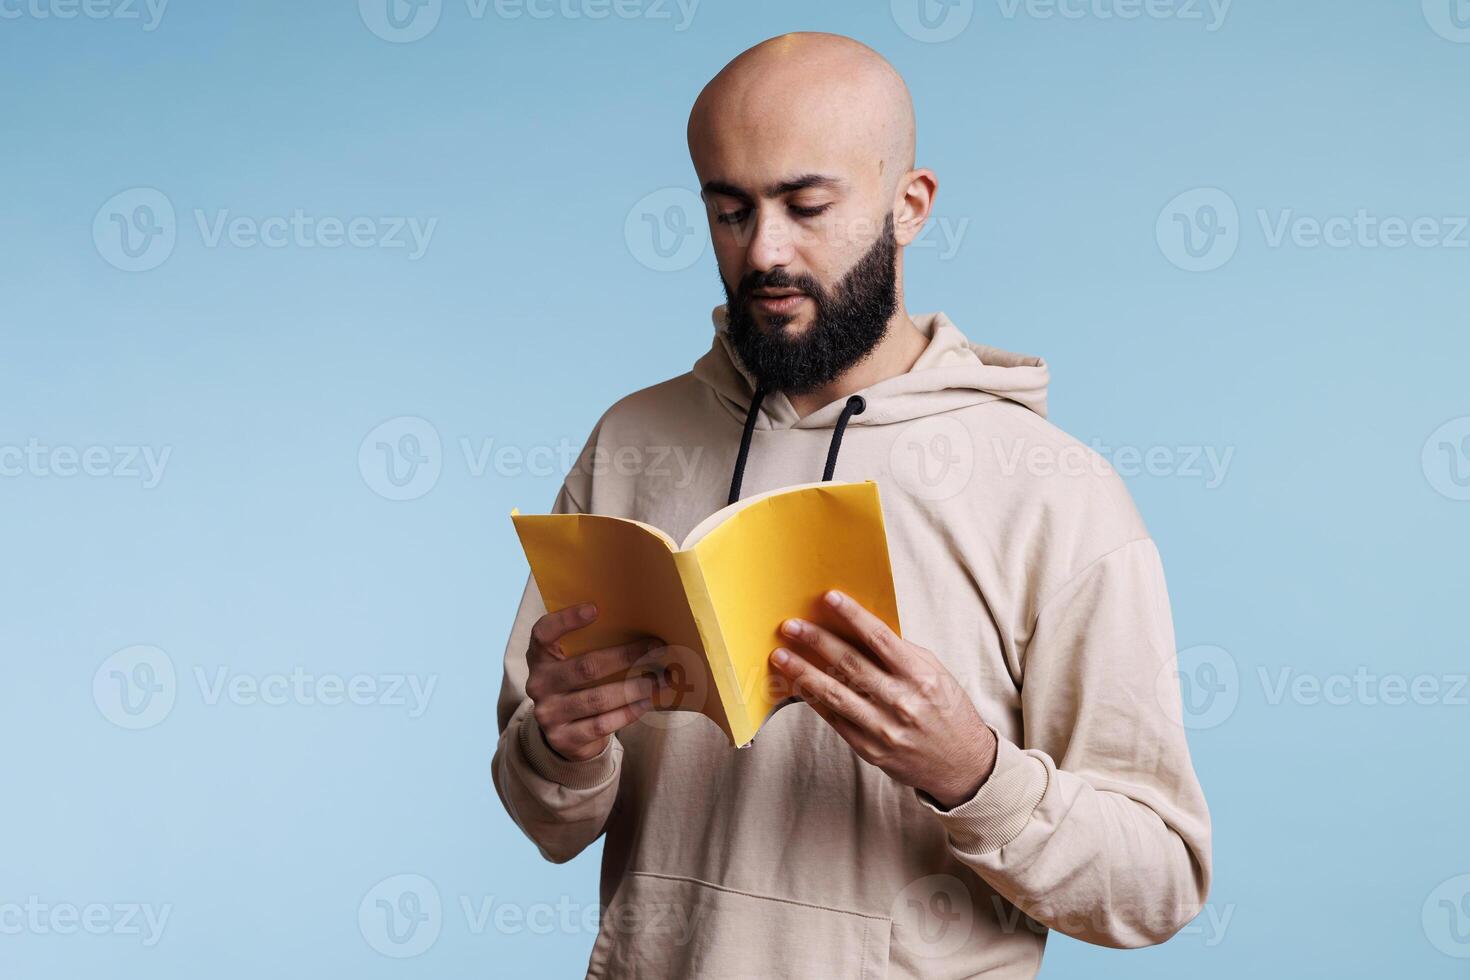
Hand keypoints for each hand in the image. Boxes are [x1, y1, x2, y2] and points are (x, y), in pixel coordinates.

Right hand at [525, 602, 666, 761]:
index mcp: (539, 657)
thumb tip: (641, 629)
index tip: (595, 609)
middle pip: (586, 667)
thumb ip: (590, 646)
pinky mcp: (563, 738)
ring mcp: (549, 713)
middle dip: (626, 656)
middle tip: (656, 647)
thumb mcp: (572, 663)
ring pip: (598, 698)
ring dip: (636, 687)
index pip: (543, 633)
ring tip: (662, 679)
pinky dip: (629, 711)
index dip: (566, 619)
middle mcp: (539, 684)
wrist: (563, 734)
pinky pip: (602, 724)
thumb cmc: (577, 686)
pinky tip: (647, 702)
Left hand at [769, 590, 997, 808]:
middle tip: (790, 625)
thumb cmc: (947, 711)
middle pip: (850, 664)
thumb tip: (861, 630)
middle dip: (816, 641)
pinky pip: (834, 719)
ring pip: (834, 693)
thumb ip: (901, 654)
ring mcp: (883, 728)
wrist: (962, 765)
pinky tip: (795, 684)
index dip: (852, 615)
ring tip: (780, 655)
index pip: (880, 638)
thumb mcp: (935, 674)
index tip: (828, 598)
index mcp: (920, 676)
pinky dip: (812, 700)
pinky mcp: (869, 748)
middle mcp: (901, 701)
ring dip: (802, 672)